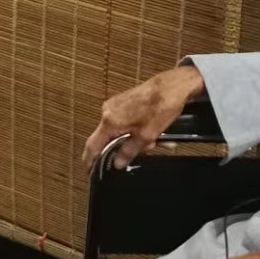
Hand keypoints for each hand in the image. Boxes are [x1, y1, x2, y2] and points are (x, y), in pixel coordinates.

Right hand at [81, 65, 205, 171]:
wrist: (171, 86)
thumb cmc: (160, 108)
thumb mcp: (146, 136)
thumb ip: (129, 151)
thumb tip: (117, 163)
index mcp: (110, 121)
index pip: (93, 146)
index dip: (90, 161)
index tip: (88, 172)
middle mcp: (107, 111)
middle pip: (107, 139)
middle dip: (124, 148)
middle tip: (145, 150)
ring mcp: (114, 105)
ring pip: (117, 131)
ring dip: (133, 138)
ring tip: (155, 139)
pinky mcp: (122, 101)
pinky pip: (122, 121)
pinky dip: (134, 129)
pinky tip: (151, 130)